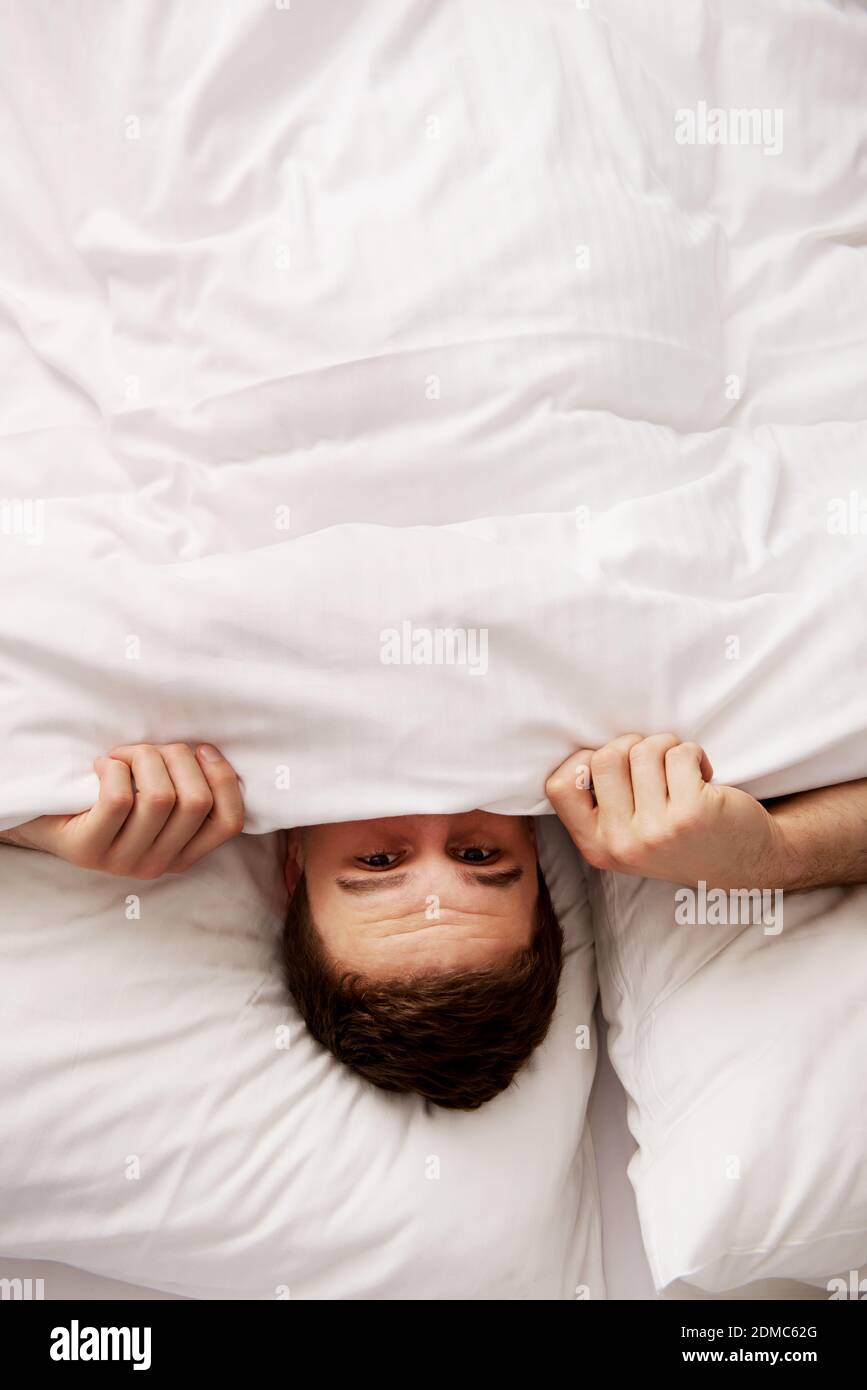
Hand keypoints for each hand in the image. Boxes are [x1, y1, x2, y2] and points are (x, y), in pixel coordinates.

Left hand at [1, 743, 243, 879]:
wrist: (44, 818)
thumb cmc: (104, 798)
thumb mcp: (154, 800)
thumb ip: (185, 788)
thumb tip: (209, 754)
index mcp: (183, 854)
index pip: (229, 822)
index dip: (224, 778)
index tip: (203, 750)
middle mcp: (157, 865)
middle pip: (196, 802)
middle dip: (178, 757)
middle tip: (150, 749)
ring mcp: (123, 862)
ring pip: (160, 798)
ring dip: (143, 758)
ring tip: (123, 756)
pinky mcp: (89, 851)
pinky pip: (119, 799)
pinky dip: (114, 769)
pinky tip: (102, 765)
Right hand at [545, 733, 783, 889]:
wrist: (742, 861)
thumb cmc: (677, 834)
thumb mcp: (625, 834)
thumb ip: (599, 801)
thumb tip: (582, 744)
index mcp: (595, 846)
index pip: (560, 785)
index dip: (583, 761)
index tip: (615, 768)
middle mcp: (622, 843)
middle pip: (605, 757)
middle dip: (633, 746)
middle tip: (656, 766)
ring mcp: (657, 830)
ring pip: (644, 750)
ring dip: (667, 747)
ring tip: (681, 772)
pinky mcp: (693, 812)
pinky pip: (680, 752)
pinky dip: (695, 754)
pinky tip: (704, 776)